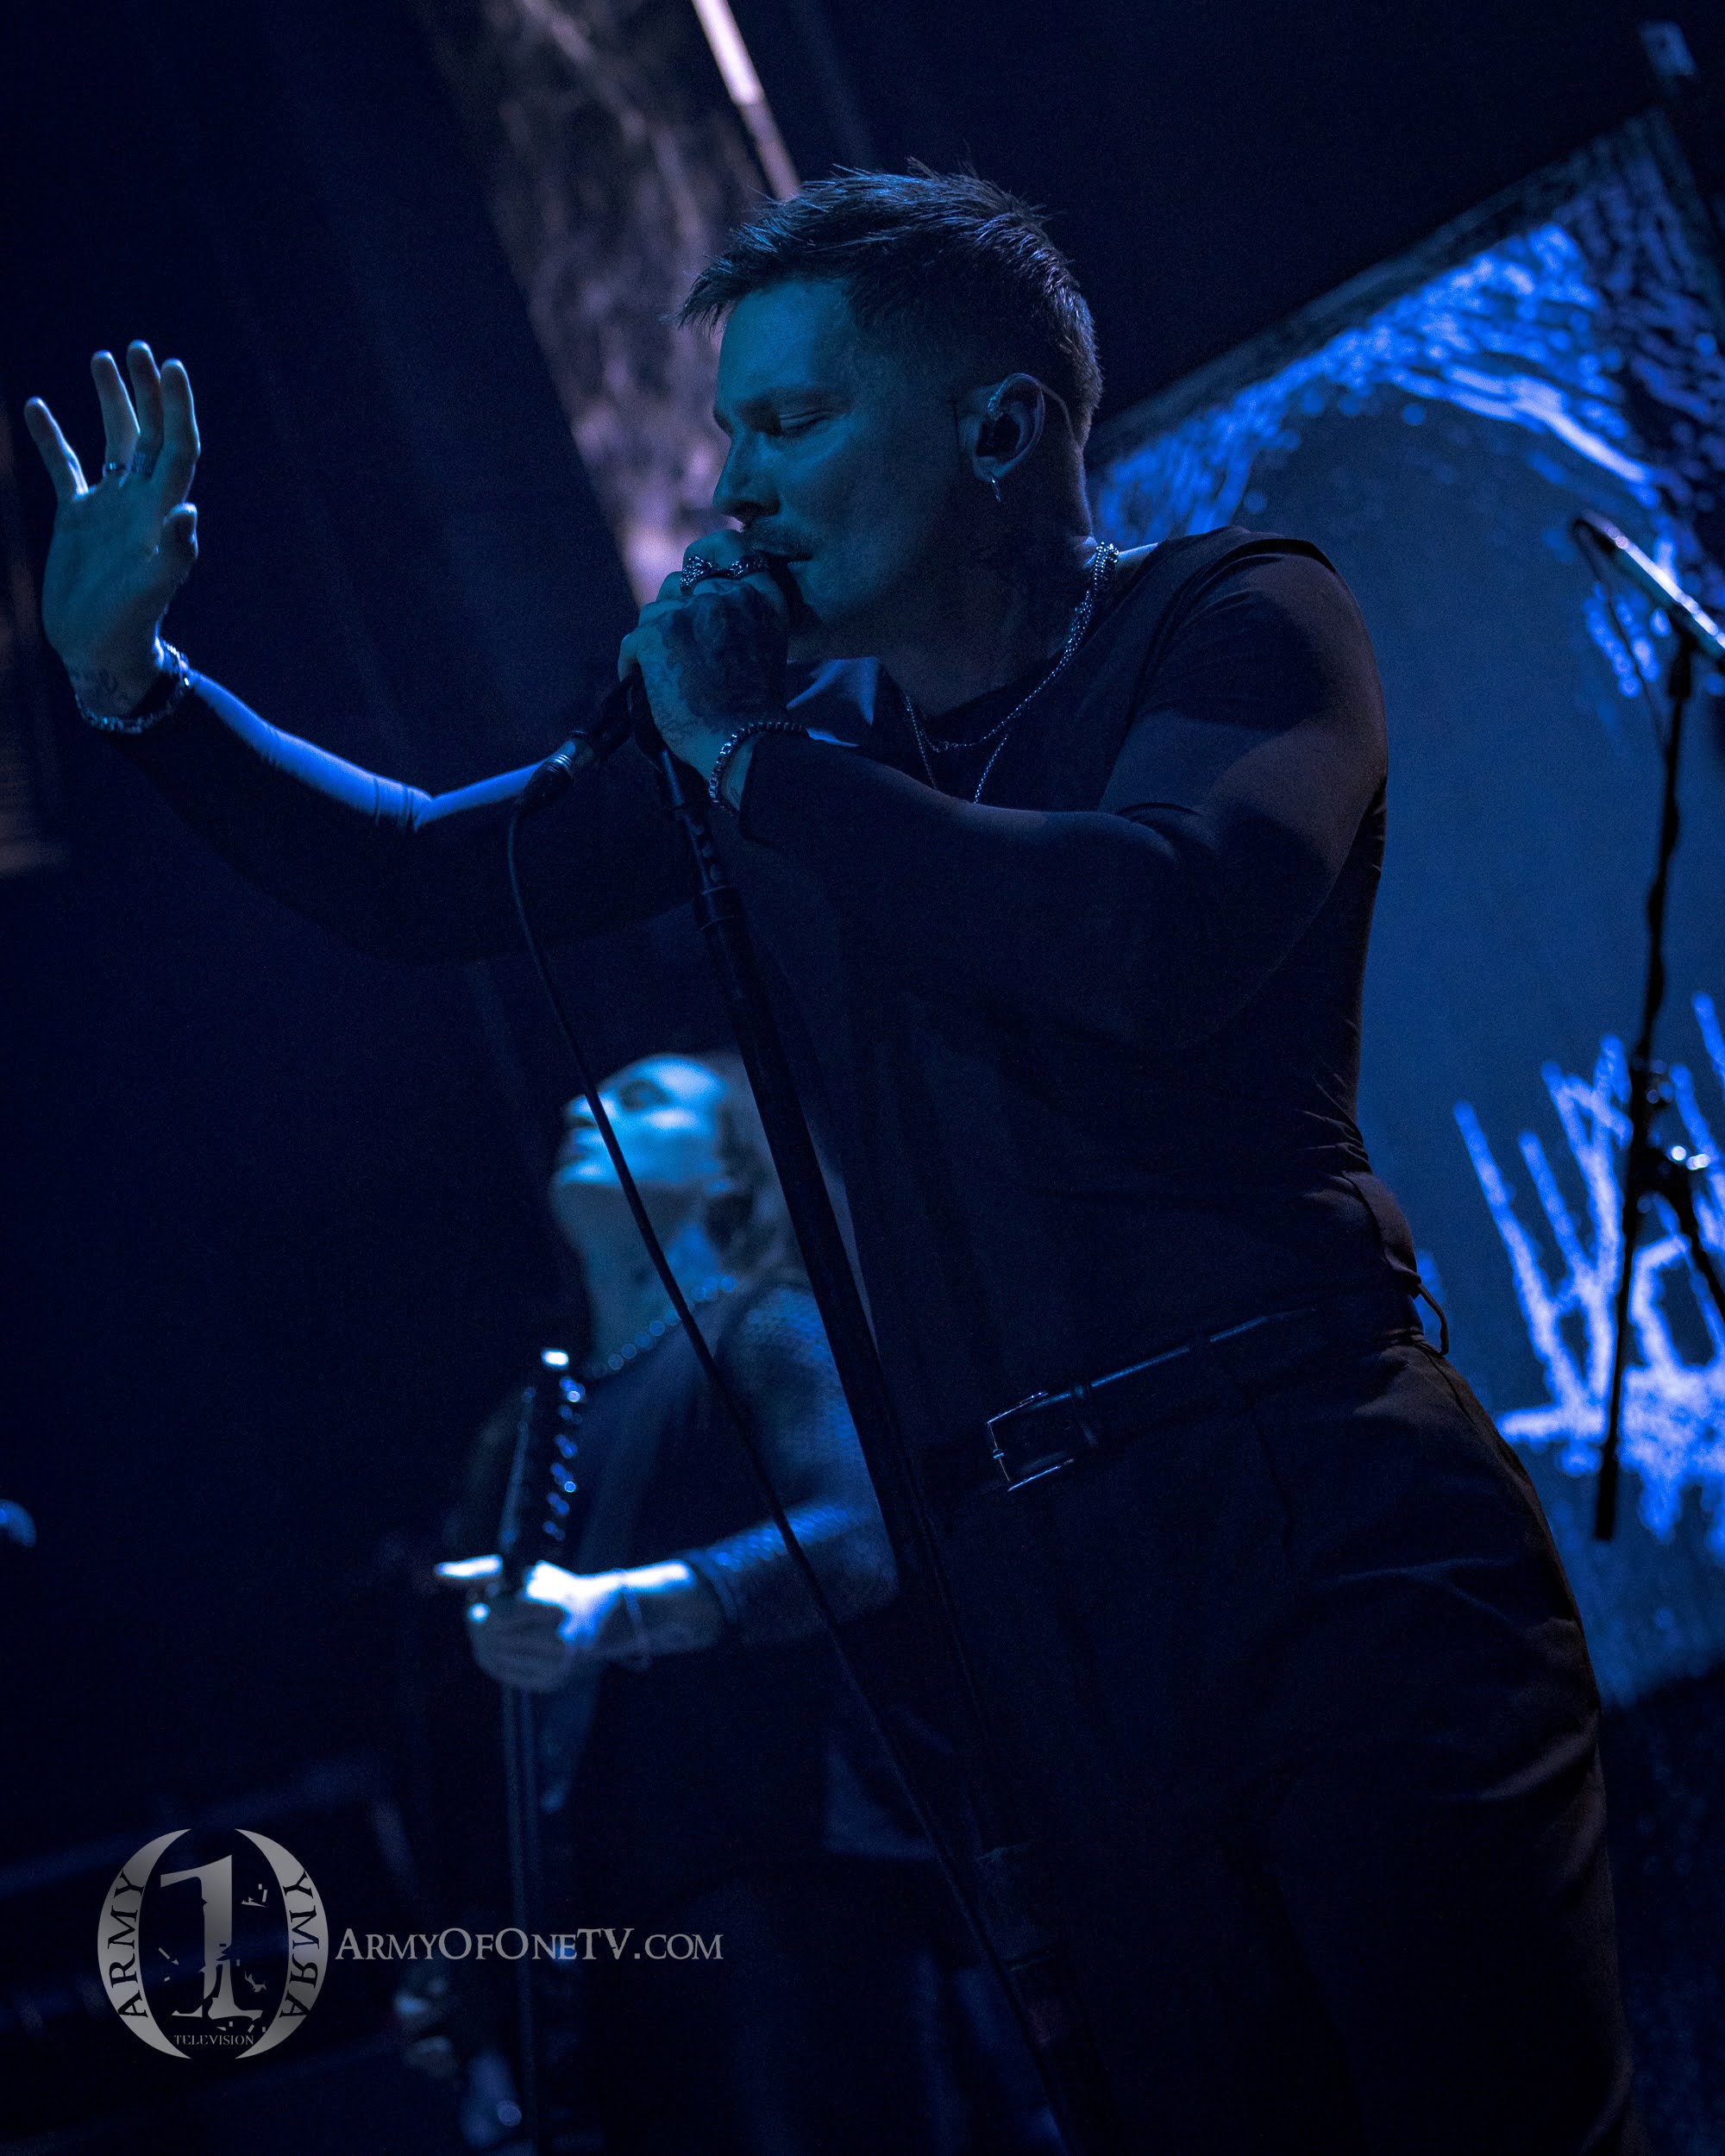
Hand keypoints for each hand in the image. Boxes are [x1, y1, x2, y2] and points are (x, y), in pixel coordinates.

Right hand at [23, 342, 200, 713]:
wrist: (99, 652)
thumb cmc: (129, 626)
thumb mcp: (151, 591)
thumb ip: (174, 554)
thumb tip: (188, 510)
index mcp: (160, 512)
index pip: (177, 448)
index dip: (176, 409)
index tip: (171, 367)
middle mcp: (139, 502)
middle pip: (151, 434)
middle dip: (148, 393)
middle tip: (140, 349)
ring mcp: (109, 507)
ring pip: (113, 441)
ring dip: (111, 402)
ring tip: (103, 357)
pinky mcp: (77, 518)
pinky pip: (65, 467)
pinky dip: (52, 438)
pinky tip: (36, 405)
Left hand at [446, 1556, 721, 1689]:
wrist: (598, 1619)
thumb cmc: (553, 1587)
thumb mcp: (522, 1571)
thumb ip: (479, 1572)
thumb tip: (439, 1573)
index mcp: (554, 1605)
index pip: (500, 1613)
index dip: (483, 1605)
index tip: (482, 1595)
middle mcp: (558, 1639)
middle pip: (491, 1638)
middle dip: (476, 1623)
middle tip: (479, 1609)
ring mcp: (555, 1666)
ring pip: (491, 1658)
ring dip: (480, 1640)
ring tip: (489, 1623)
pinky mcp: (550, 1682)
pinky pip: (502, 1673)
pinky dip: (492, 1657)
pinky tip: (499, 1642)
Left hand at [617, 532, 788, 782]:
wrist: (742, 741)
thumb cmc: (754, 711)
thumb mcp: (763, 648)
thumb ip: (739, 618)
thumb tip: (697, 606)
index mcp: (760, 597)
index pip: (729, 549)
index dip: (706, 556)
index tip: (696, 570)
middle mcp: (726, 594)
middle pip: (681, 583)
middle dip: (675, 611)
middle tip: (676, 647)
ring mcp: (690, 611)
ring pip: (654, 612)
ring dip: (654, 639)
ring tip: (662, 673)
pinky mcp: (657, 634)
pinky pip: (632, 641)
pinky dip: (633, 663)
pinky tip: (642, 684)